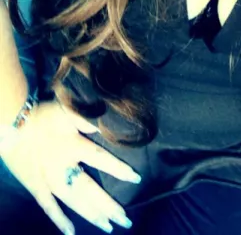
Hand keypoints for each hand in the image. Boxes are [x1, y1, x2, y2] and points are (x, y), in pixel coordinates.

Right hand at [0, 98, 140, 233]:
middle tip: (126, 221)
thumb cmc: (40, 115)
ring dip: (91, 214)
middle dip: (108, 206)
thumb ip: (87, 117)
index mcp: (73, 146)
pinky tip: (71, 233)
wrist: (12, 123)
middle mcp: (63, 167)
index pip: (101, 160)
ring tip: (108, 227)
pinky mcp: (36, 187)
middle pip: (90, 190)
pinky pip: (49, 207)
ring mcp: (49, 180)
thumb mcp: (66, 110)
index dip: (119, 170)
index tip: (136, 179)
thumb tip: (106, 124)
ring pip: (74, 202)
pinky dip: (59, 220)